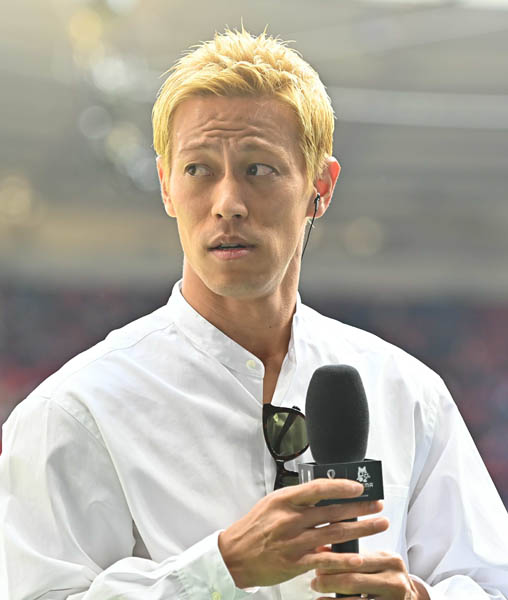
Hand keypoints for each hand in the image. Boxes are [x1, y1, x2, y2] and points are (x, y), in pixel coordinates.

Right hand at [218, 478, 388, 588]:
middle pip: (332, 511)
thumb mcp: (272, 504)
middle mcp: (290, 519)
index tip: (358, 487)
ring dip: (360, 529)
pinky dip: (344, 559)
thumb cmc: (254, 528)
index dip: (341, 486)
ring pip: (334, 533)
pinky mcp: (295, 563)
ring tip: (378, 524)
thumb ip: (297, 502)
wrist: (234, 555)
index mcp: (284, 500)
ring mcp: (294, 542)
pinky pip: (325, 560)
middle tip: (378, 506)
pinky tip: (360, 558)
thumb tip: (326, 498)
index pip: (318, 488)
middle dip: (360, 508)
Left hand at [311, 550, 430, 598]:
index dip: (333, 563)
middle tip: (314, 582)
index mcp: (391, 561)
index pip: (356, 559)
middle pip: (354, 581)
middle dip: (329, 581)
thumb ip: (352, 554)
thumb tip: (319, 548)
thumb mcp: (376, 562)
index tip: (316, 564)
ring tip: (319, 596)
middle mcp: (395, 581)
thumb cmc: (387, 577)